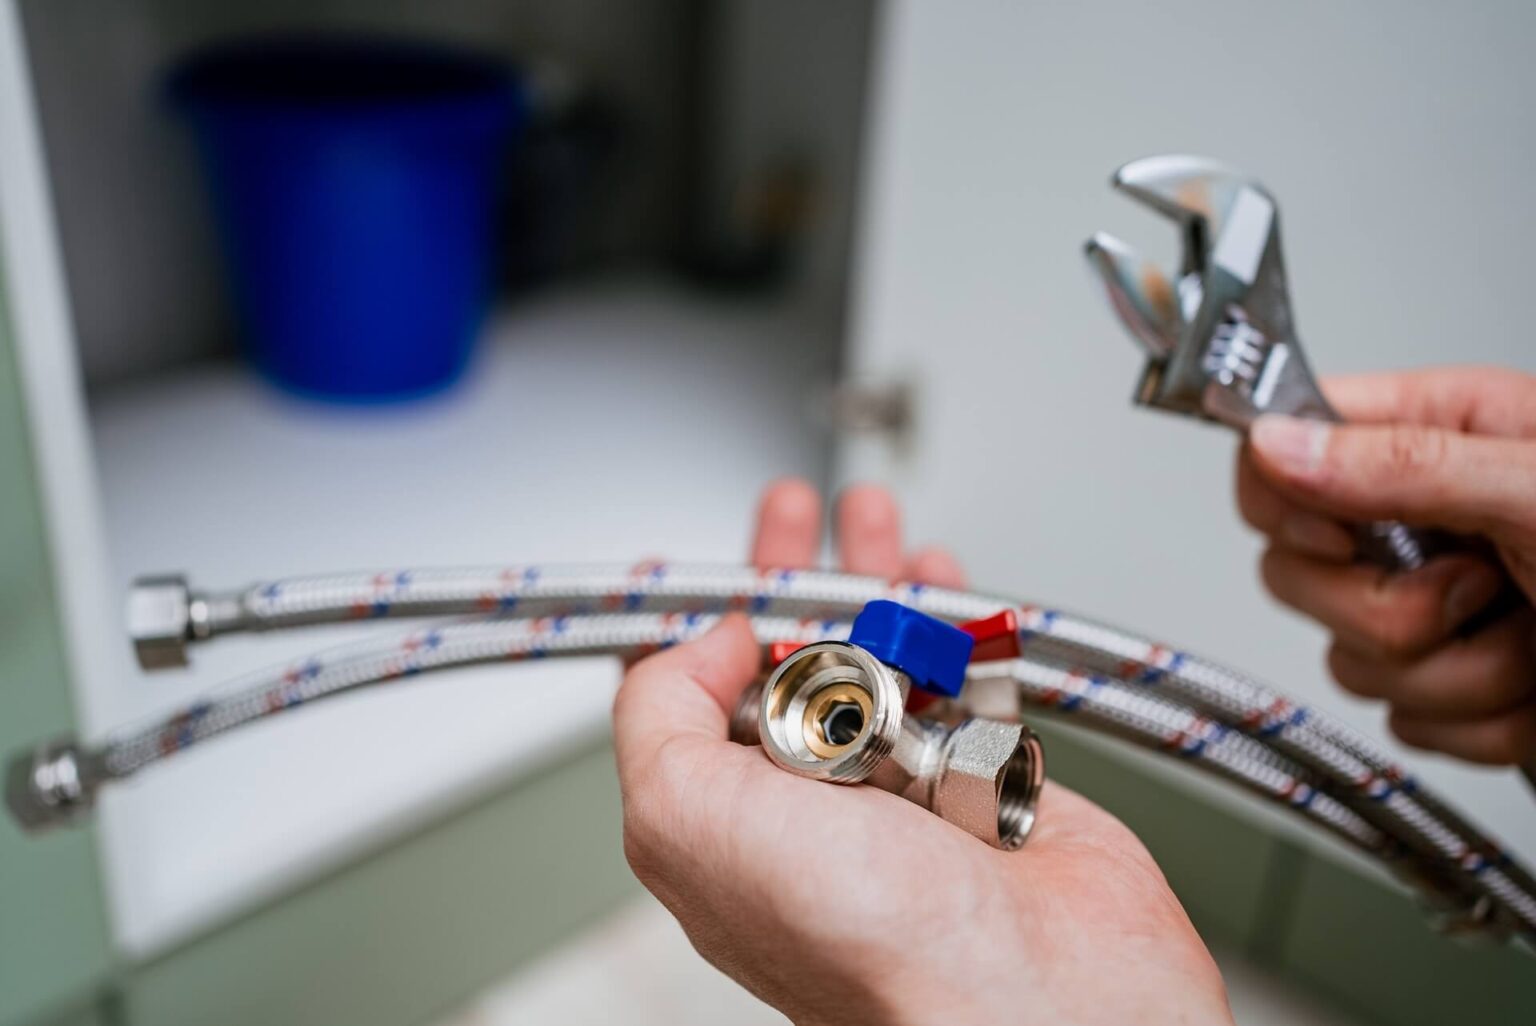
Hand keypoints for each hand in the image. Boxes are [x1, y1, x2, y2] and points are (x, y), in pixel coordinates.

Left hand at [613, 480, 1232, 1025]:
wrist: (1036, 993)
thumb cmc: (871, 945)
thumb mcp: (691, 819)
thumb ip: (661, 715)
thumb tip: (706, 643)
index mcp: (725, 826)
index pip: (692, 703)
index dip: (696, 624)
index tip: (700, 567)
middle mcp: (811, 811)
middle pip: (790, 662)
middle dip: (788, 578)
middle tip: (791, 514)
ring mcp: (904, 790)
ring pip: (880, 658)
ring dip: (873, 580)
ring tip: (870, 518)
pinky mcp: (988, 775)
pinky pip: (963, 675)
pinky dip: (954, 620)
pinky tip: (940, 581)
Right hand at [1237, 366, 1535, 764]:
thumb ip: (1406, 465)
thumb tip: (1278, 442)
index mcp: (1437, 433)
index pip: (1282, 446)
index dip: (1288, 498)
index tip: (1345, 530)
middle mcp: (1419, 519)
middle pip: (1294, 570)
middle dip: (1390, 608)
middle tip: (1481, 584)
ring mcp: (1431, 606)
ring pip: (1349, 660)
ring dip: (1461, 672)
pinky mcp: (1451, 685)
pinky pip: (1401, 721)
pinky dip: (1482, 722)